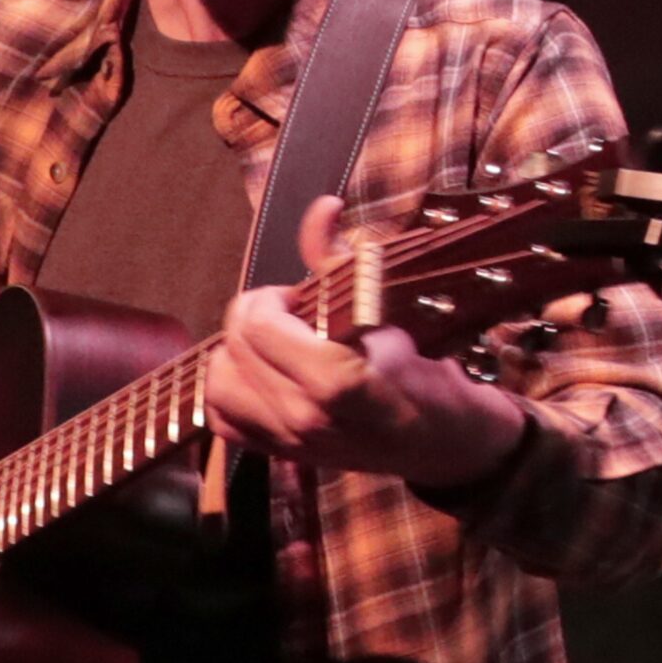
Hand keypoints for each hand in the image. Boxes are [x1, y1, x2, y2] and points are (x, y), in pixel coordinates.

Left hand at [206, 198, 528, 486]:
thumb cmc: (424, 375)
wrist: (443, 444)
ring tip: (271, 345)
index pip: (258, 325)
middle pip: (235, 348)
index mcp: (336, 381)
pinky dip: (231, 392)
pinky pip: (222, 420)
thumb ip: (338, 259)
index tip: (298, 297)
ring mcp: (290, 443)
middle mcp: (304, 417)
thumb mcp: (389, 312)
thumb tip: (323, 206)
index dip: (270, 298)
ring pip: (218, 384)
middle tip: (289, 315)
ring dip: (236, 353)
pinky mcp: (281, 456)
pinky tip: (259, 375)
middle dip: (254, 317)